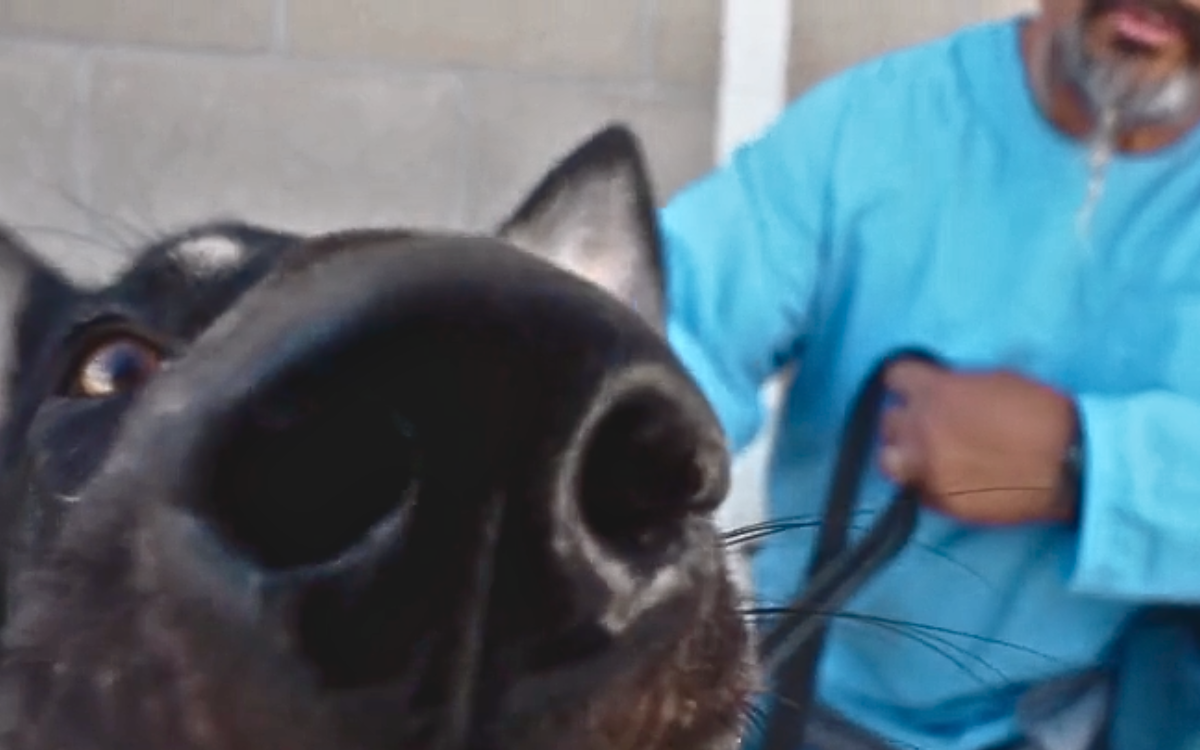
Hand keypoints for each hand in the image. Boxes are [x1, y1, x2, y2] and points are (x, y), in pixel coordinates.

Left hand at [878, 361, 1079, 526]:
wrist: (1072, 465)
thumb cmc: (1042, 414)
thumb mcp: (995, 380)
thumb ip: (955, 386)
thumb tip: (939, 391)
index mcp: (936, 393)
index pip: (894, 378)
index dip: (907, 382)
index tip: (916, 387)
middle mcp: (923, 430)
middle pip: (889, 420)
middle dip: (907, 419)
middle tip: (929, 423)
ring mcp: (928, 469)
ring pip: (889, 459)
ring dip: (904, 454)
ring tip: (926, 454)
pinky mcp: (940, 502)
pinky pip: (915, 489)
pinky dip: (924, 482)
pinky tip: (949, 477)